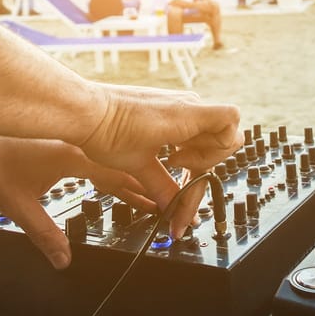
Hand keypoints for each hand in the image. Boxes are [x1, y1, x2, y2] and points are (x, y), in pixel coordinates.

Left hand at [0, 132, 157, 269]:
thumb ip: (44, 235)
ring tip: (141, 190)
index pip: (118, 177)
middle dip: (141, 183)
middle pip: (119, 165)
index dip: (140, 194)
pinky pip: (91, 152)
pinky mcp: (55, 138)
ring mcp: (66, 138)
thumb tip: (63, 260)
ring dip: (124, 173)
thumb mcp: (16, 206)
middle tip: (161, 198)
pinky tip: (105, 174)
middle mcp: (75, 143)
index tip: (159, 204)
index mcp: (73, 156)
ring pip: (106, 157)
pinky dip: (105, 165)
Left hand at [78, 85, 241, 237]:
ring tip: (169, 164)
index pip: (231, 122)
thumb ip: (165, 189)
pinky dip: (185, 145)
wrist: (83, 111)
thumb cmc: (107, 130)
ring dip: (195, 154)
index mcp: (187, 114)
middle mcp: (187, 105)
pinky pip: (190, 126)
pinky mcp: (166, 108)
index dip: (218, 152)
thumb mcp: (139, 166)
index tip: (186, 170)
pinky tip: (166, 154)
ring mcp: (177, 104)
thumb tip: (176, 212)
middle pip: (221, 134)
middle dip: (205, 160)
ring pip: (207, 132)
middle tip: (177, 172)